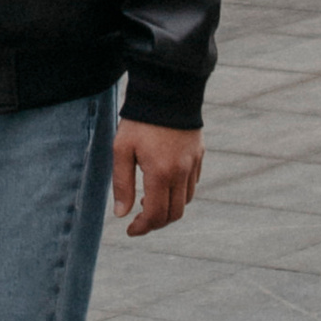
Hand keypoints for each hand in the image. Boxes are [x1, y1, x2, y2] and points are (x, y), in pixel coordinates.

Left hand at [112, 121, 201, 235]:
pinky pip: (193, 183)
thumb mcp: (122, 149)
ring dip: (169, 208)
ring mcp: (193, 163)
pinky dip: (180, 193)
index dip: (143, 228)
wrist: (167, 90)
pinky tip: (165, 184)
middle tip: (139, 221)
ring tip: (149, 201)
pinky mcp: (199, 154)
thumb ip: (122, 183)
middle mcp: (181, 172)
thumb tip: (121, 214)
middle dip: (156, 223)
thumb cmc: (139, 120)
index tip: (130, 230)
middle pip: (174, 213)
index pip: (156, 215)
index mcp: (160, 173)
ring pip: (186, 200)